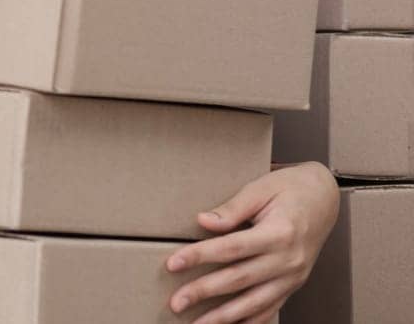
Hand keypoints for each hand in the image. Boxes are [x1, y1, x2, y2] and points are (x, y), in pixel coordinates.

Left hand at [164, 161, 339, 323]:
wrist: (325, 198)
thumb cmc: (290, 188)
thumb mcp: (261, 188)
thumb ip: (232, 208)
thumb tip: (203, 221)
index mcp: (279, 233)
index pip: (231, 248)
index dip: (200, 257)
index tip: (173, 264)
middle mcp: (288, 260)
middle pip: (239, 279)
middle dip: (204, 293)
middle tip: (176, 302)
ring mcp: (293, 276)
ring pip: (255, 302)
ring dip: (224, 317)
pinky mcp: (294, 284)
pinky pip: (272, 308)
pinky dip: (251, 321)